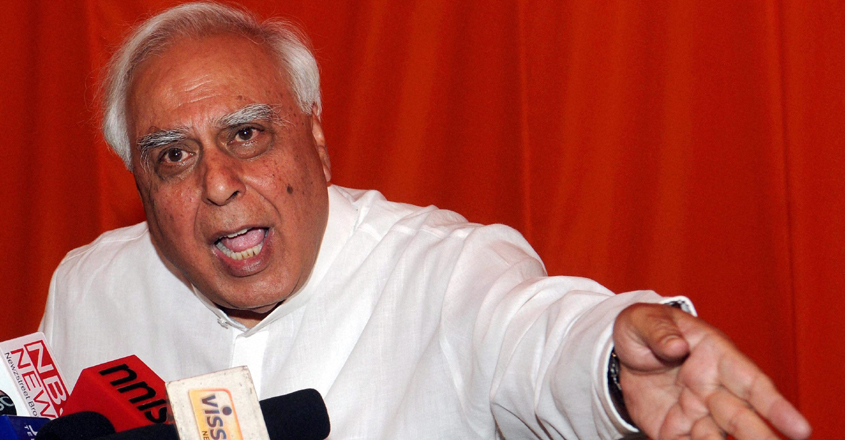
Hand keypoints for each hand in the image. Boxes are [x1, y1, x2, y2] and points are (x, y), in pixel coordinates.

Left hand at [612, 303, 811, 439]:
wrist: (622, 354)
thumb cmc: (644, 329)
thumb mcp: (643, 320)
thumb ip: (659, 331)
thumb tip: (676, 346)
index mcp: (715, 356)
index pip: (751, 382)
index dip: (775, 406)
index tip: (800, 429)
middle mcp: (713, 388)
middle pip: (741, 417)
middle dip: (758, 436)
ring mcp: (696, 412)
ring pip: (717, 437)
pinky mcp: (675, 429)